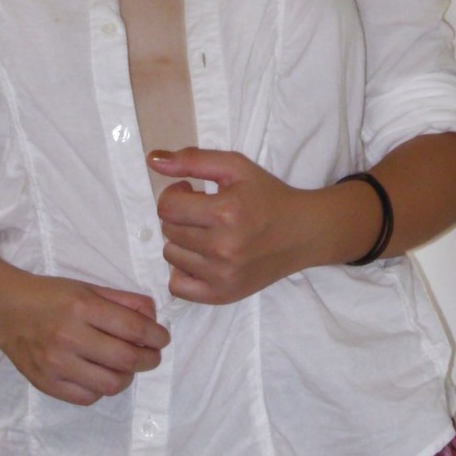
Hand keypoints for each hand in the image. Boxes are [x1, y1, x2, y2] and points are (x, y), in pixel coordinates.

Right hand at [0, 272, 169, 405]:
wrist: (5, 309)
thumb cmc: (51, 296)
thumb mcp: (88, 288)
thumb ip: (124, 301)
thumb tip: (154, 318)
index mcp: (81, 307)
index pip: (133, 328)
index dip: (156, 336)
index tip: (162, 339)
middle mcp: (68, 337)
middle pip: (126, 360)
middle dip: (149, 360)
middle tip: (152, 356)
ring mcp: (55, 364)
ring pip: (110, 384)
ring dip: (127, 376)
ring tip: (125, 365)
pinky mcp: (46, 384)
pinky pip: (88, 397)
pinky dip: (101, 389)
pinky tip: (99, 374)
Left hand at [150, 147, 318, 304]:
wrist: (303, 233)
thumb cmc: (268, 196)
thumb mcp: (235, 167)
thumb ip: (193, 160)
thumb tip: (152, 160)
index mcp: (225, 212)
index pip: (167, 206)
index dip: (175, 194)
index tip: (192, 192)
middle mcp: (222, 248)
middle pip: (168, 230)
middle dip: (181, 217)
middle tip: (205, 213)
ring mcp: (222, 276)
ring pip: (170, 256)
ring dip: (182, 242)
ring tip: (206, 234)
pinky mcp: (222, 295)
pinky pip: (177, 287)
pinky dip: (183, 272)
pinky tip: (200, 259)